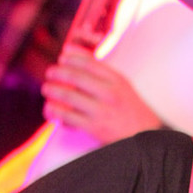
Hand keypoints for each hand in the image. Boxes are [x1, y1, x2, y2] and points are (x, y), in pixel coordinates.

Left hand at [42, 46, 163, 143]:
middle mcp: (109, 93)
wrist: (145, 137)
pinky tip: (50, 109)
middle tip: (50, 73)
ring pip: (68, 95)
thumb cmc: (133, 112)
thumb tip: (76, 55)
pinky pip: (67, 116)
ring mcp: (101, 110)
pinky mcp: (94, 127)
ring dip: (52, 91)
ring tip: (47, 89)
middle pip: (75, 77)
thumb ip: (102, 72)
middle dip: (57, 73)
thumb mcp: (123, 87)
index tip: (62, 58)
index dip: (71, 58)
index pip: (89, 62)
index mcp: (117, 81)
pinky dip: (55, 111)